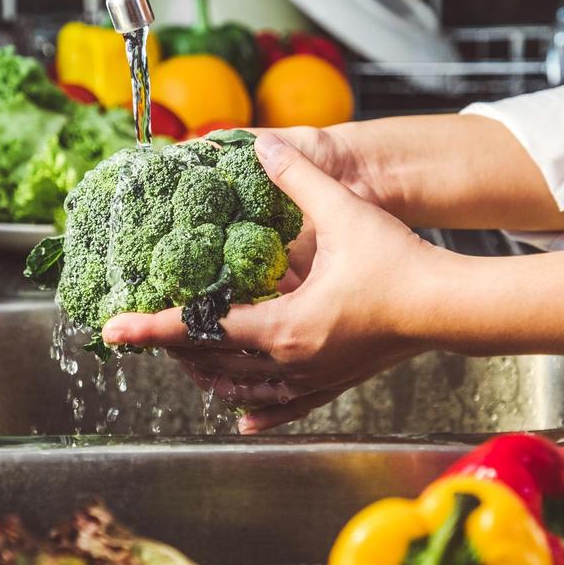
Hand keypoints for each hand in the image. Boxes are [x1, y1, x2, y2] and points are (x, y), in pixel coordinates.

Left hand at [102, 134, 457, 432]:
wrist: (450, 308)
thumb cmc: (400, 266)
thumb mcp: (342, 214)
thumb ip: (297, 180)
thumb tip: (264, 145)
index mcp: (283, 326)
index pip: (200, 328)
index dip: (151, 328)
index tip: (113, 331)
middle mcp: (289, 361)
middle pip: (212, 362)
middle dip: (174, 348)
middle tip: (146, 332)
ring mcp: (311, 378)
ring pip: (242, 389)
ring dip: (209, 375)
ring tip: (185, 362)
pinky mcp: (333, 383)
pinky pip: (286, 406)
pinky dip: (258, 410)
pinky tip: (244, 419)